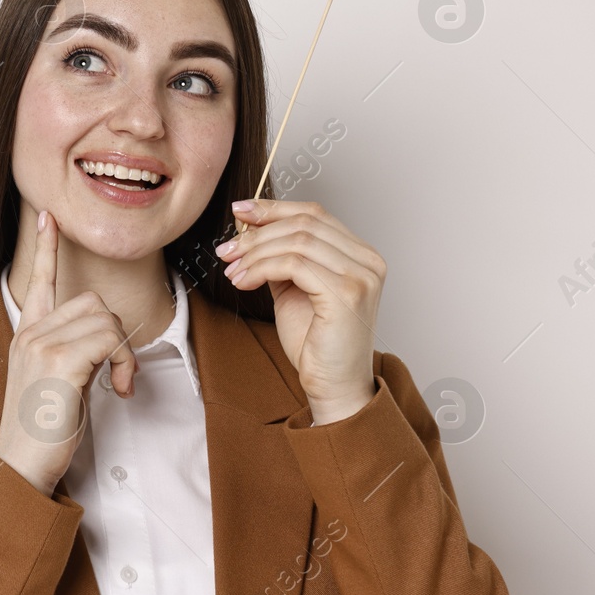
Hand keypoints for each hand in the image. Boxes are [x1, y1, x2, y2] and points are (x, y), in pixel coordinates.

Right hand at [0, 210, 136, 496]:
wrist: (21, 467)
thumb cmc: (41, 434)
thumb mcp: (53, 384)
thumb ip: (69, 353)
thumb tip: (105, 344)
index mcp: (26, 336)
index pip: (38, 281)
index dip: (46, 248)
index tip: (48, 217)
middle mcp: (30, 333)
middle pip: (93, 301)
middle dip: (116, 335)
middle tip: (118, 375)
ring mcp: (41, 344)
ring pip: (106, 318)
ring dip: (124, 354)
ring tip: (116, 386)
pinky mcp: (59, 360)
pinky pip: (111, 339)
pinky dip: (124, 364)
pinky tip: (117, 390)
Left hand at [217, 199, 383, 423]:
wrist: (334, 386)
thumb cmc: (315, 343)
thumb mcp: (293, 289)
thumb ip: (282, 257)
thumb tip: (250, 227)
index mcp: (360, 255)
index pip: (314, 213)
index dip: (274, 208)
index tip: (239, 212)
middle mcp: (367, 260)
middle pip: (304, 222)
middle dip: (258, 232)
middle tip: (227, 250)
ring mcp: (361, 275)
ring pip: (296, 241)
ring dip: (255, 253)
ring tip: (232, 270)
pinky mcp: (347, 293)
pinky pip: (294, 264)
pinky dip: (261, 268)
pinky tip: (243, 282)